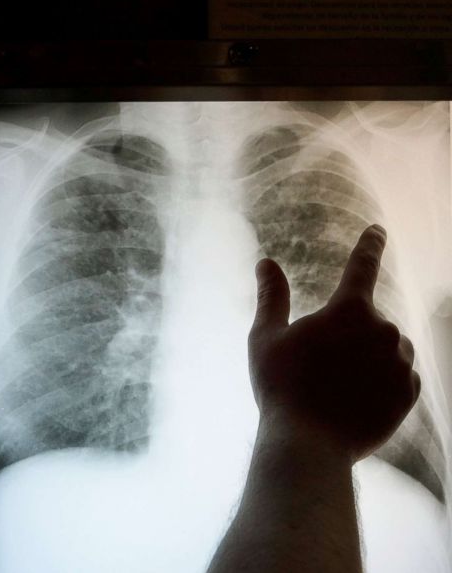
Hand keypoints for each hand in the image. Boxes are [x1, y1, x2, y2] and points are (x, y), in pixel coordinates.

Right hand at [248, 224, 420, 462]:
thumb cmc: (281, 387)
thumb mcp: (265, 337)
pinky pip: (397, 376)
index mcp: (349, 310)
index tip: (378, 230)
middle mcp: (384, 330)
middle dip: (346, 333)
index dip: (369, 245)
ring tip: (333, 386)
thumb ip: (271, 296)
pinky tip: (352, 399)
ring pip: (386, 347)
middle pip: (366, 319)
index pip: (362, 266)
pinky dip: (379, 381)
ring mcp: (400, 362)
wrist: (309, 444)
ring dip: (365, 356)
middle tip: (315, 364)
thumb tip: (266, 263)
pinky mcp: (409, 393)